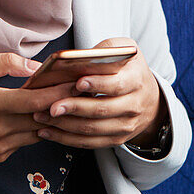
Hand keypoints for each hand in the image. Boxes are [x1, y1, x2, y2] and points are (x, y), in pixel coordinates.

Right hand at [0, 53, 74, 165]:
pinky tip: (36, 116)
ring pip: (36, 133)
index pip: (37, 100)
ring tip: (64, 103)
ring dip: (50, 119)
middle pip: (43, 119)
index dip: (61, 92)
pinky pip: (23, 142)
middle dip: (63, 105)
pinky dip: (32, 130)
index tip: (77, 83)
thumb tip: (36, 67)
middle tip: (80, 92)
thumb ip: (6, 63)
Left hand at [33, 38, 166, 149]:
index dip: (97, 84)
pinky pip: (90, 142)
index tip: (78, 82)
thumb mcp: (125, 50)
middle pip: (102, 109)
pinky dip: (66, 139)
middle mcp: (134, 105)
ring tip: (42, 117)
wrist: (150, 98)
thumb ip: (105, 50)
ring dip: (65, 125)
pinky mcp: (117, 139)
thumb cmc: (129, 70)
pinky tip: (48, 131)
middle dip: (74, 108)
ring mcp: (126, 125)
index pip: (116, 84)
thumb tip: (78, 58)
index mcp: (136, 79)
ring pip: (93, 129)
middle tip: (51, 106)